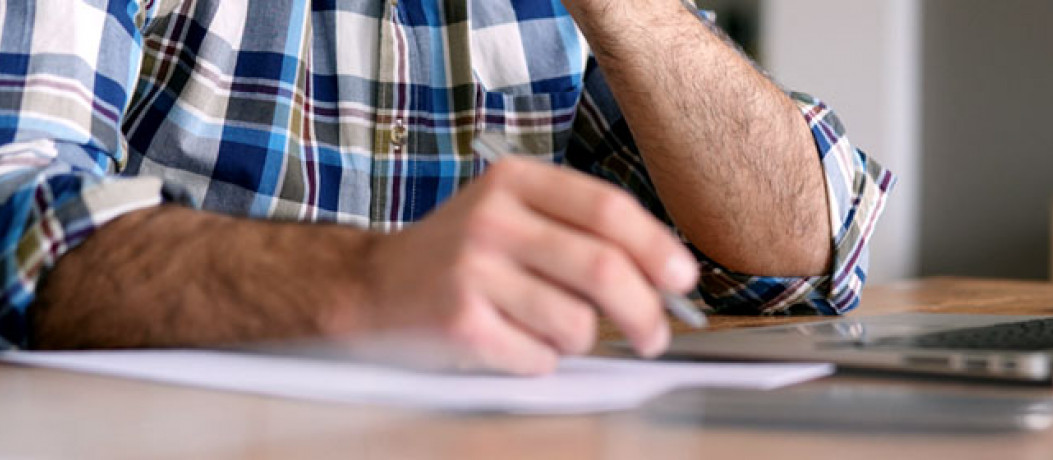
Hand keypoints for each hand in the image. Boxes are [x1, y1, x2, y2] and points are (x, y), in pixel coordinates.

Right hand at [334, 157, 699, 374]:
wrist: (369, 286)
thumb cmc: (459, 255)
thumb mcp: (511, 214)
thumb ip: (578, 230)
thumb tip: (664, 275)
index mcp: (514, 181)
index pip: (608, 209)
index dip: (656, 247)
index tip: (683, 279)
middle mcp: (492, 219)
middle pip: (603, 268)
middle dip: (645, 311)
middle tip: (653, 336)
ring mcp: (472, 272)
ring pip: (576, 323)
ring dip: (581, 341)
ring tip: (554, 333)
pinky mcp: (460, 324)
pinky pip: (538, 357)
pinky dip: (540, 360)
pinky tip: (513, 343)